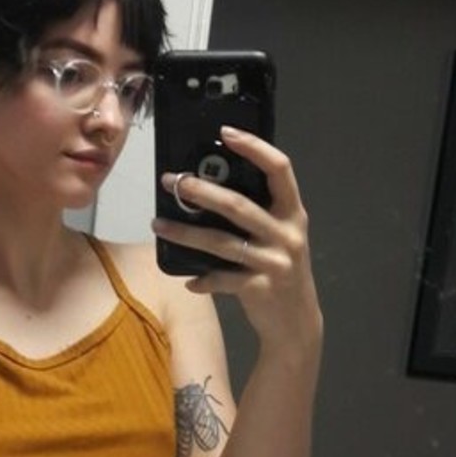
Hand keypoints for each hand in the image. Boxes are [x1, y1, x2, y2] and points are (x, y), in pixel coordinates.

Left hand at [153, 125, 321, 352]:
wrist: (297, 323)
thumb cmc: (279, 271)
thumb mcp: (278, 237)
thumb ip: (257, 213)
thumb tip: (207, 186)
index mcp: (293, 212)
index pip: (279, 169)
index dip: (254, 147)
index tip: (225, 133)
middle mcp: (287, 233)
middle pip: (239, 205)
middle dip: (200, 191)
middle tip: (172, 181)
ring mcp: (276, 262)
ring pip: (222, 242)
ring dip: (185, 233)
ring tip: (158, 225)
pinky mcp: (261, 288)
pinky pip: (224, 279)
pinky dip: (203, 279)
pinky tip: (187, 279)